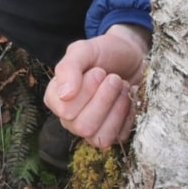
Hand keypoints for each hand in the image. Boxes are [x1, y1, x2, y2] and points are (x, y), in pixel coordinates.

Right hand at [43, 24, 150, 147]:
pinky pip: (118, 137)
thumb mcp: (84, 50)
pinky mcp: (112, 134)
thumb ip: (68, 68)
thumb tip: (64, 95)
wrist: (131, 57)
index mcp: (55, 97)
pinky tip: (128, 99)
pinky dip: (127, 116)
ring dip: (117, 108)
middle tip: (114, 78)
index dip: (86, 91)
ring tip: (122, 87)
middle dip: (104, 99)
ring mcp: (90, 129)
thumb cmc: (104, 52)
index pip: (66, 110)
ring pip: (100, 136)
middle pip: (82, 126)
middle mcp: (69, 118)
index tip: (99, 71)